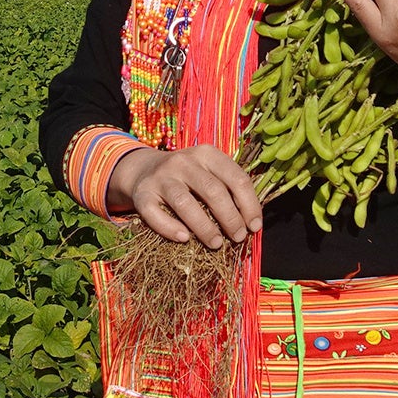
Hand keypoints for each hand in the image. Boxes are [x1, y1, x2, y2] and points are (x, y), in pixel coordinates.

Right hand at [106, 145, 262, 247]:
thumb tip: (252, 223)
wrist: (143, 169)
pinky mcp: (142, 194)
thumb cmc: (187, 177)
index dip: (249, 205)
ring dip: (204, 227)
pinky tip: (184, 239)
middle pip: (213, 190)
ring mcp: (161, 177)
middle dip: (230, 218)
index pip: (236, 178)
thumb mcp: (208, 172)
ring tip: (216, 243)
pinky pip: (155, 214)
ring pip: (185, 203)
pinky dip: (170, 228)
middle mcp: (183, 161)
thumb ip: (228, 189)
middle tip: (237, 237)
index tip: (254, 227)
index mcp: (207, 154)